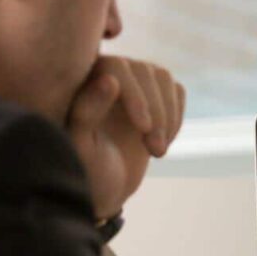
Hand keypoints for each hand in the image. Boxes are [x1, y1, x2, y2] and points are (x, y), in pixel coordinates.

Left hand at [67, 56, 184, 219]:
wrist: (103, 188)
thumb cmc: (84, 171)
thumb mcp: (81, 148)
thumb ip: (87, 113)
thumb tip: (110, 79)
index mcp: (80, 81)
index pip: (116, 66)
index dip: (135, 94)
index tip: (143, 128)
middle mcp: (105, 74)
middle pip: (144, 71)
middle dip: (156, 112)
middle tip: (156, 152)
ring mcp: (132, 83)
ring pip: (162, 78)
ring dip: (168, 116)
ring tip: (158, 152)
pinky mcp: (153, 96)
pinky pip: (176, 91)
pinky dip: (176, 118)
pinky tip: (162, 143)